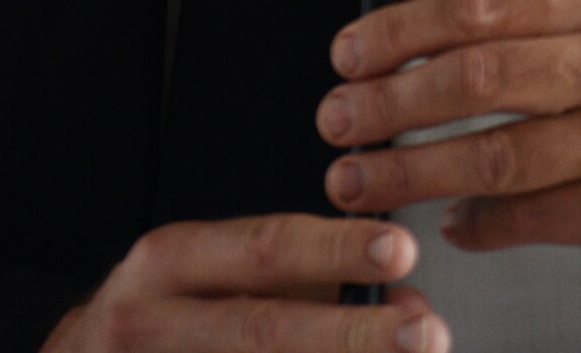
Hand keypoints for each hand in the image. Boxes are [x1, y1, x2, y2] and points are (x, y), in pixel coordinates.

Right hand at [39, 212, 449, 350]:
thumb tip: (398, 293)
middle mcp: (155, 319)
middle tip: (424, 330)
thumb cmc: (166, 311)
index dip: (334, 248)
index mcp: (171, 261)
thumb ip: (298, 275)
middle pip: (264, 329)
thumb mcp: (211, 270)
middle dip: (352, 333)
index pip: (264, 248)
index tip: (400, 248)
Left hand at [317, 0, 580, 315]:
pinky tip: (453, 223)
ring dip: (412, 171)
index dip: (400, 31)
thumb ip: (510, 12)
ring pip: (497, 152)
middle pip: (479, 76)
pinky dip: (480, 223)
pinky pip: (535, 215)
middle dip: (390, 102)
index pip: (482, 3)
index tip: (349, 52)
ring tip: (365, 180)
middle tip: (338, 119)